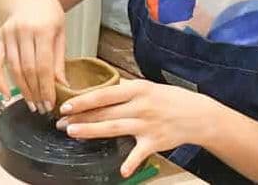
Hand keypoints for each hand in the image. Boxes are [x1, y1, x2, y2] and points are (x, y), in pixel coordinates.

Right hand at [0, 0, 67, 114]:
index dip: (46, 87)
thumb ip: (59, 59)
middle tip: (41, 108)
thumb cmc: (47, 13)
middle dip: (35, 92)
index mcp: (43, 29)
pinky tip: (6, 95)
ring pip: (13, 69)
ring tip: (30, 104)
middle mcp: (23, 31)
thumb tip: (62, 86)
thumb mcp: (60, 32)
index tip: (50, 103)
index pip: (43, 65)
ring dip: (21, 90)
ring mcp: (8, 34)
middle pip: (28, 69)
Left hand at [56, 79, 216, 177]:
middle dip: (81, 117)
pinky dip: (131, 163)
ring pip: (114, 127)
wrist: (196, 114)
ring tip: (73, 133)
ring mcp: (147, 124)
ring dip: (92, 131)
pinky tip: (121, 171)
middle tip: (61, 122)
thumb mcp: (146, 87)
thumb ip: (124, 90)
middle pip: (105, 111)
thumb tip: (100, 89)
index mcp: (136, 89)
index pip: (104, 94)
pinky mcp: (155, 142)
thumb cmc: (168, 99)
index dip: (84, 100)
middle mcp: (140, 105)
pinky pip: (140, 153)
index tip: (66, 104)